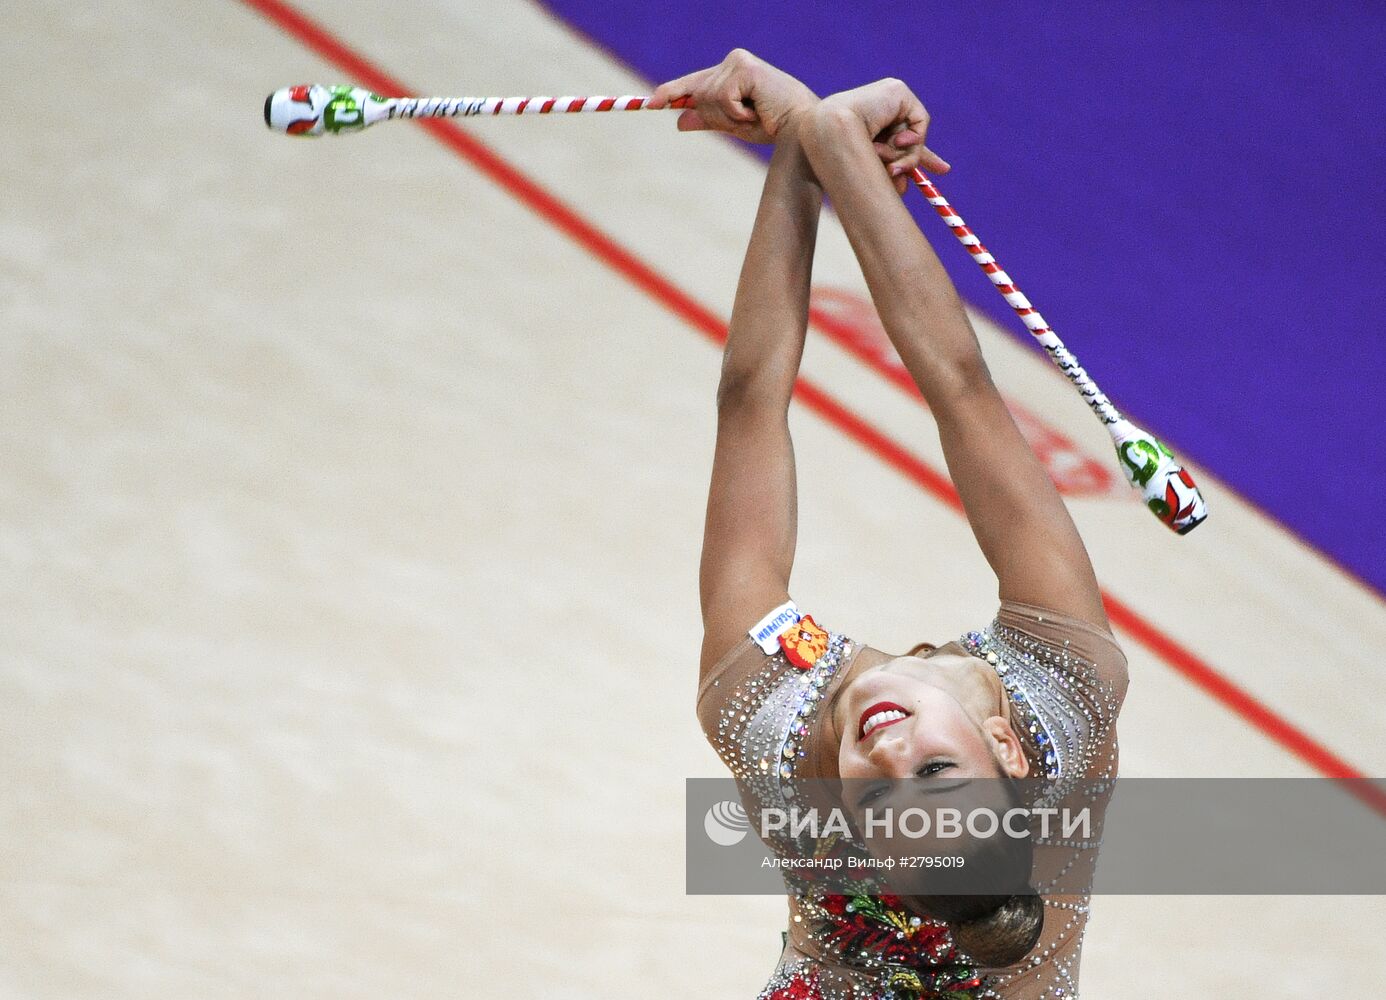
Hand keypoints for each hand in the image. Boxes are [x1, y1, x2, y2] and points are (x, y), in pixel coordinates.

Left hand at [648, 49, 816, 143]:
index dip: (674, 92)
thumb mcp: (734, 124)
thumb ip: (709, 119)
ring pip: (709, 98)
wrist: (800, 129)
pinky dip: (736, 113)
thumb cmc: (774, 126)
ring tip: (755, 116)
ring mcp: (739, 62)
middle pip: (699, 94)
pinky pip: (722, 98)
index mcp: (732, 71)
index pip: (696, 81)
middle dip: (716, 116)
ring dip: (729, 117)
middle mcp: (733, 61)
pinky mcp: (744, 69)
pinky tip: (757, 112)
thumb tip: (679, 120)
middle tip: (747, 120)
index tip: (653, 102)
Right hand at [818, 79, 949, 192]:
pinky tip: (896, 141)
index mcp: (869, 126)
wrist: (826, 133)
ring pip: (913, 135)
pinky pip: (920, 121)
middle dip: (912, 159)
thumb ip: (885, 171)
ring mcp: (889, 98)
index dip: (918, 156)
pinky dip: (913, 138)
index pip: (900, 141)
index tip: (943, 169)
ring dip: (905, 156)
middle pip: (910, 136)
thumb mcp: (869, 166)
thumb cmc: (837, 155)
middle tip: (918, 173)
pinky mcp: (897, 91)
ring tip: (889, 165)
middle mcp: (881, 109)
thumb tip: (904, 188)